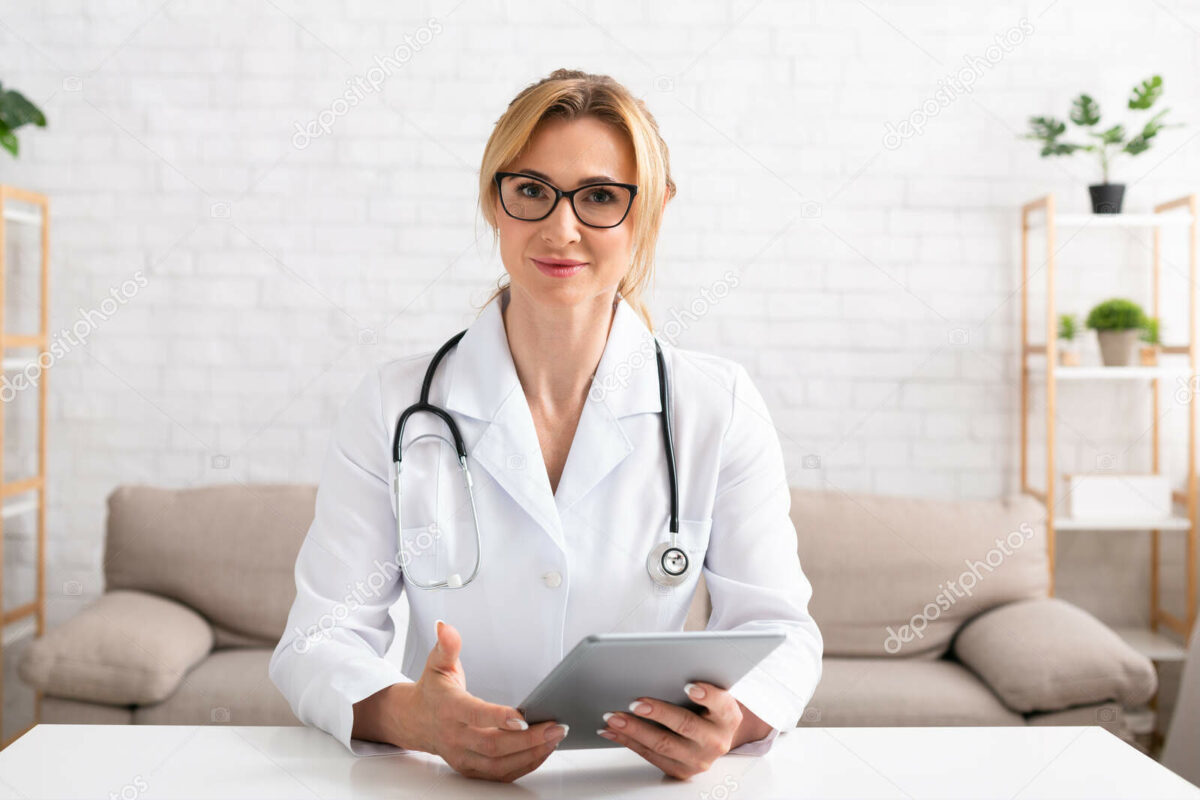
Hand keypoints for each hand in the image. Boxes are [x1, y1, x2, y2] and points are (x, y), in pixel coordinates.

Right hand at [356, 620, 568, 781]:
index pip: (474, 715)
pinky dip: (524, 765)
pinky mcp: (471, 768)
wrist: (415, 720)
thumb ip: (447, 646)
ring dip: (530, 755)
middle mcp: (454, 736)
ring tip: (554, 739)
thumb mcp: (437, 663)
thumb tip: (446, 627)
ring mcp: (462, 756)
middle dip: (527, 739)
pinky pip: (499, 774)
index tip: (523, 716)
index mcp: (448, 708)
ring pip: (498, 764)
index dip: (498, 717)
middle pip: (493, 745)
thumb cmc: (434, 691)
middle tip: (555, 727)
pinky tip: (542, 752)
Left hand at [597, 682, 771, 779]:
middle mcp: (717, 741)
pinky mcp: (681, 771)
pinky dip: (628, 742)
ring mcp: (699, 760)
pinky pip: (651, 756)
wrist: (714, 735)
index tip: (689, 686)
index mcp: (728, 716)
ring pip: (662, 745)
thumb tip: (658, 668)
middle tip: (635, 702)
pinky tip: (612, 731)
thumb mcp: (710, 692)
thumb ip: (696, 682)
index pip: (721, 704)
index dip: (706, 695)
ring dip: (634, 730)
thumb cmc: (706, 706)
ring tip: (613, 717)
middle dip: (657, 713)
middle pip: (685, 725)